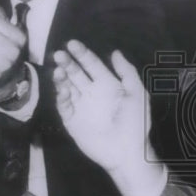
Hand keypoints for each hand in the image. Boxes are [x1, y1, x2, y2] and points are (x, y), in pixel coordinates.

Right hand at [53, 40, 159, 192]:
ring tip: (58, 69)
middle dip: (67, 62)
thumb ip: (126, 72)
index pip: (92, 64)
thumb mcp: (137, 93)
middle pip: (76, 73)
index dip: (82, 54)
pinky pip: (64, 105)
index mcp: (107, 84)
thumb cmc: (136, 122)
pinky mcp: (72, 121)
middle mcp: (92, 92)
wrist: (128, 151)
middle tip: (59, 54)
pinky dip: (61, 96)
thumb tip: (115, 52)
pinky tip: (63, 89)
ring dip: (61, 77)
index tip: (72, 44)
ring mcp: (81, 106)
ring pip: (67, 86)